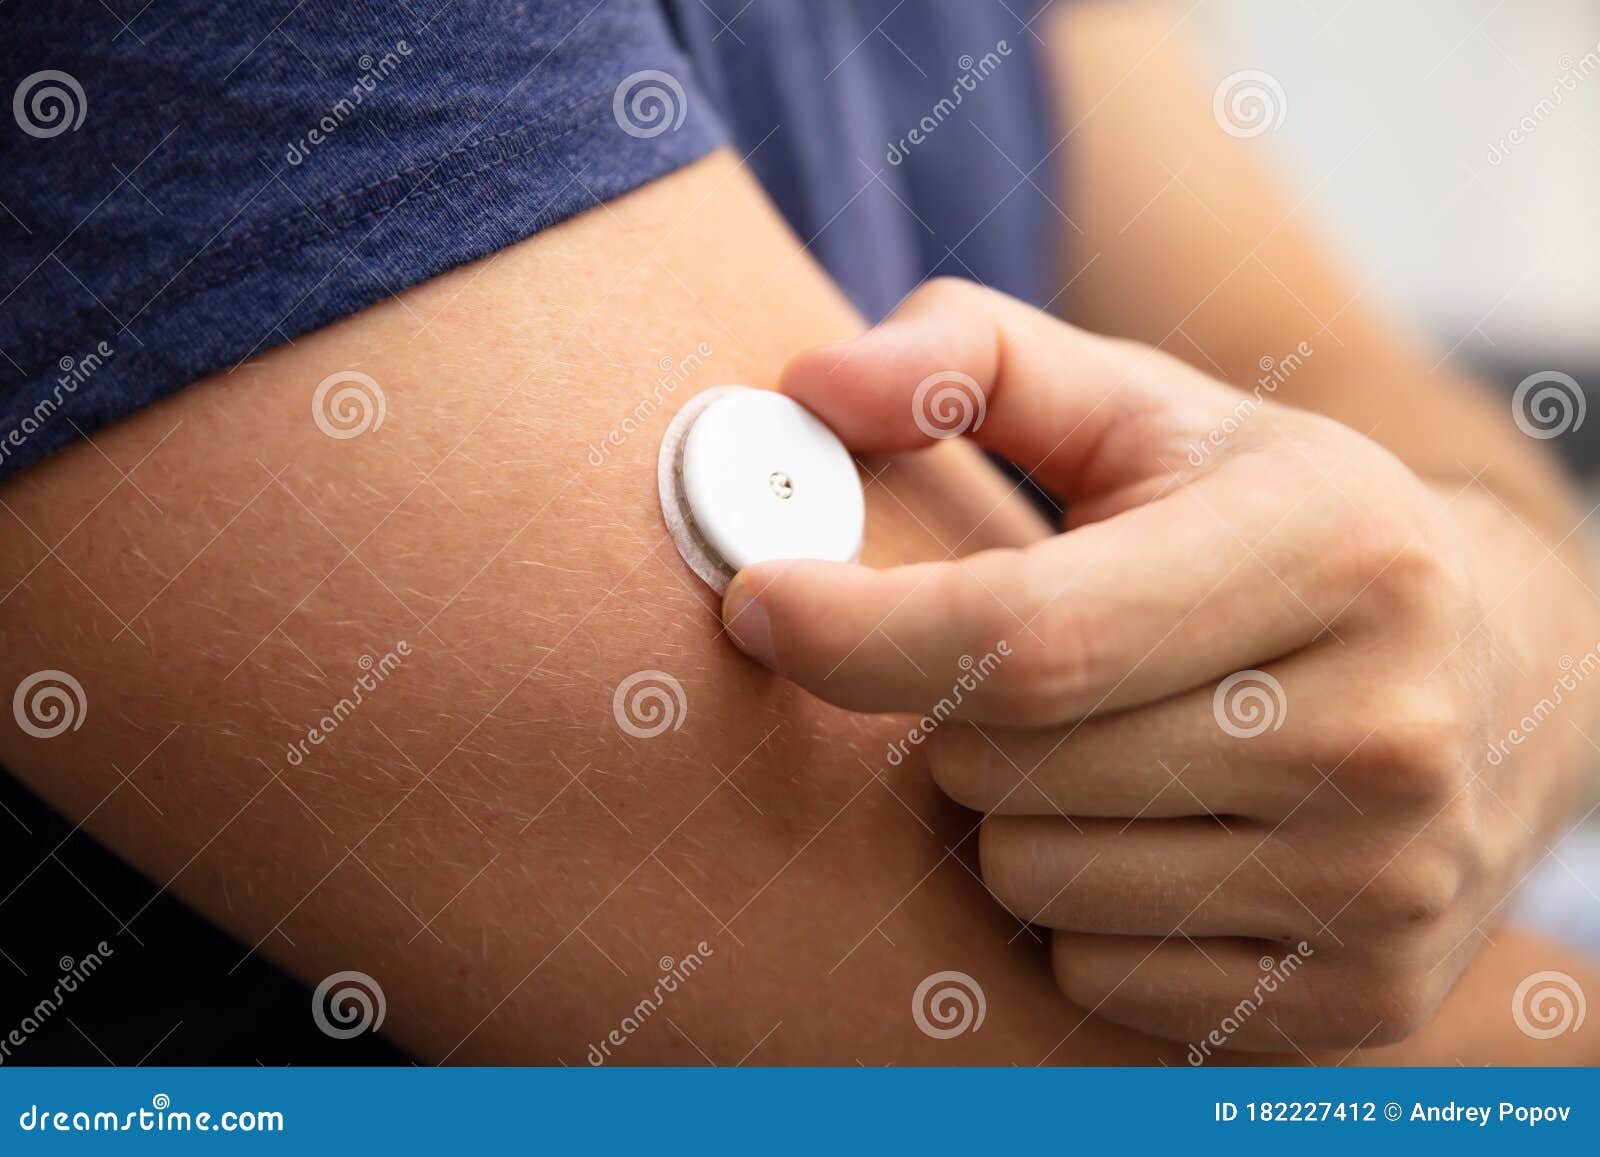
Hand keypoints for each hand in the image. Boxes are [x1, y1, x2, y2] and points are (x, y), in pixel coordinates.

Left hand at [720, 279, 1598, 1052]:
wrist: (1494, 671)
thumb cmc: (1276, 523)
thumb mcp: (1149, 412)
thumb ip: (976, 365)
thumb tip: (812, 387)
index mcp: (1330, 552)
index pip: (1029, 634)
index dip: (858, 630)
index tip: (759, 602)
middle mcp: (1379, 730)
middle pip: (1011, 769)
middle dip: (953, 715)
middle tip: (1019, 667)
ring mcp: (1381, 884)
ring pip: (1037, 883)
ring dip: (1012, 816)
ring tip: (1102, 744)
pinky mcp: (1361, 997)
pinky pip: (1097, 976)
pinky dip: (1080, 912)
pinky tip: (1150, 833)